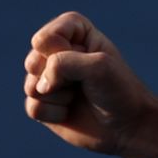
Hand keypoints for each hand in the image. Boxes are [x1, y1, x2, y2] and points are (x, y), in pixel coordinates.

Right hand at [23, 11, 157, 157]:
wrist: (127, 126)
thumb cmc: (119, 90)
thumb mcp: (99, 66)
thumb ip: (63, 63)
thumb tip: (38, 86)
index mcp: (74, 31)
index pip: (45, 37)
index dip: (61, 53)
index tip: (88, 59)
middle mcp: (58, 52)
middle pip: (33, 61)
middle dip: (59, 77)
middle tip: (84, 82)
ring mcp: (48, 78)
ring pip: (30, 85)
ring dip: (58, 97)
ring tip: (79, 96)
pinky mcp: (44, 103)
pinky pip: (32, 107)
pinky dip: (54, 113)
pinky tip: (70, 112)